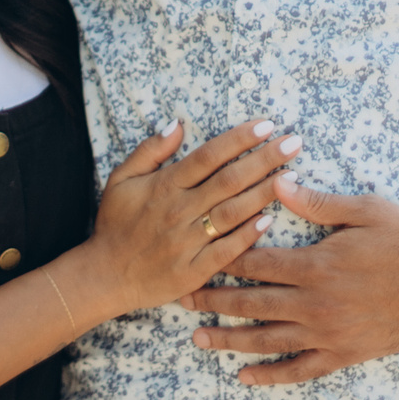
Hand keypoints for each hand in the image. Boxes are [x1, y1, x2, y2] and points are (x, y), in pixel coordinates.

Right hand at [73, 119, 291, 319]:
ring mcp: (187, 241)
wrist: (105, 275)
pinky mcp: (194, 270)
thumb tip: (176, 124)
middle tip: (294, 142)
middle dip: (264, 159)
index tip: (266, 125)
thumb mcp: (120, 179)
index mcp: (164, 186)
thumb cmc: (115, 224)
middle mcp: (179, 211)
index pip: (208, 155)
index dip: (239, 139)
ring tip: (293, 176)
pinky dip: (248, 234)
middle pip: (229, 180)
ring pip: (233, 212)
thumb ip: (149, 151)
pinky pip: (226, 250)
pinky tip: (270, 218)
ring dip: (265, 192)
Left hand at [179, 178, 398, 384]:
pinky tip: (244, 376)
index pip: (255, 263)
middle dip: (212, 300)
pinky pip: (301, 369)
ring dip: (229, 341)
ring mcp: (330, 333)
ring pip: (268, 341)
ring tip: (198, 340)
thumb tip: (275, 184)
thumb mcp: (365, 209)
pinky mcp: (345, 354)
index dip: (221, 259)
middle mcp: (317, 303)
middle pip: (251, 303)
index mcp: (317, 264)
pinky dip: (270, 376)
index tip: (194, 255)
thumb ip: (317, 203)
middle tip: (180, 298)